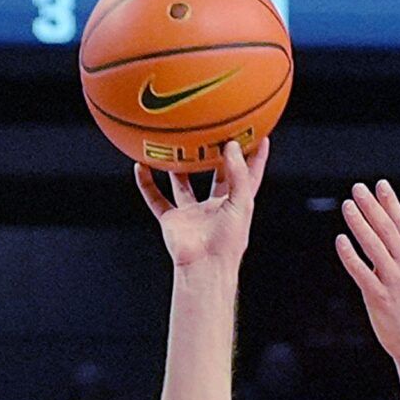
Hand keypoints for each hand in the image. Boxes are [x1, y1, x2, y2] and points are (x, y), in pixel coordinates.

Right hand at [135, 138, 269, 272]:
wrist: (204, 268)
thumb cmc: (228, 242)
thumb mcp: (240, 203)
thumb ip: (237, 173)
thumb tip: (231, 145)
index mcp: (235, 204)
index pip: (249, 175)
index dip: (254, 156)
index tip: (259, 133)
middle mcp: (214, 207)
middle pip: (215, 175)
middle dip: (214, 156)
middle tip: (212, 131)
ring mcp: (192, 213)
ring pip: (182, 184)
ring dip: (176, 167)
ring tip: (172, 143)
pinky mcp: (172, 220)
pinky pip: (156, 198)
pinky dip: (146, 183)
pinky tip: (141, 165)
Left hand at [335, 178, 399, 363]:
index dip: (391, 203)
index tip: (380, 184)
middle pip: (386, 230)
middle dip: (372, 207)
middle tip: (357, 188)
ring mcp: (393, 281)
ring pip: (374, 247)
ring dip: (360, 225)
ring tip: (348, 206)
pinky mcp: (379, 297)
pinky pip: (362, 273)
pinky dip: (351, 257)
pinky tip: (340, 241)